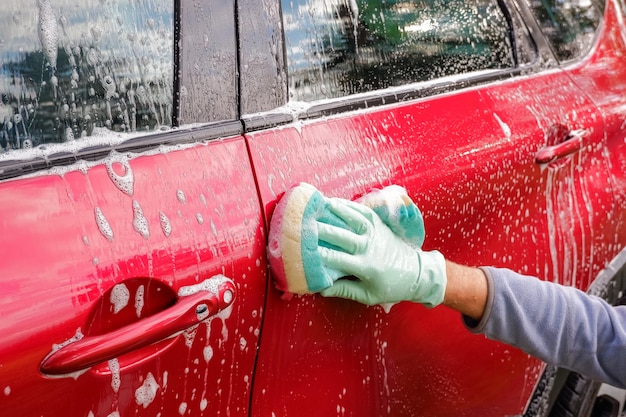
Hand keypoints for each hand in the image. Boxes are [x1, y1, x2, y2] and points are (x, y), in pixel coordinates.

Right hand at [317, 198, 446, 306]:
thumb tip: (320, 288)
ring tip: (318, 205)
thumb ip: (344, 291)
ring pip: (353, 219)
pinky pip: (363, 212)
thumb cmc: (389, 287)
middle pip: (342, 236)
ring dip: (336, 211)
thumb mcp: (367, 296)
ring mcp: (375, 233)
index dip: (320, 253)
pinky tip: (334, 201)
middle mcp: (369, 247)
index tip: (305, 249)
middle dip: (323, 229)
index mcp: (365, 267)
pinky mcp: (379, 225)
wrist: (416, 273)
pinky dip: (349, 206)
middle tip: (305, 224)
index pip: (338, 259)